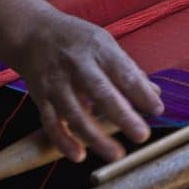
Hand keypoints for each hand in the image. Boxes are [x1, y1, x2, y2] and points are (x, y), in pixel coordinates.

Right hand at [11, 8, 163, 163]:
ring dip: (96, 137)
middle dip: (122, 115)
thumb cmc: (76, 39)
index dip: (141, 92)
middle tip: (142, 136)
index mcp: (98, 49)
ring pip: (75, 113)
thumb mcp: (104, 43)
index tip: (157, 110)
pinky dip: (63, 141)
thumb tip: (155, 94)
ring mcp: (57, 82)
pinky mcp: (40, 97)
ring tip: (116, 154)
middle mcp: (77, 64)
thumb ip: (128, 69)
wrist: (31, 32)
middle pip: (100, 92)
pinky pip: (51, 123)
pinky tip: (79, 156)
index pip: (124, 72)